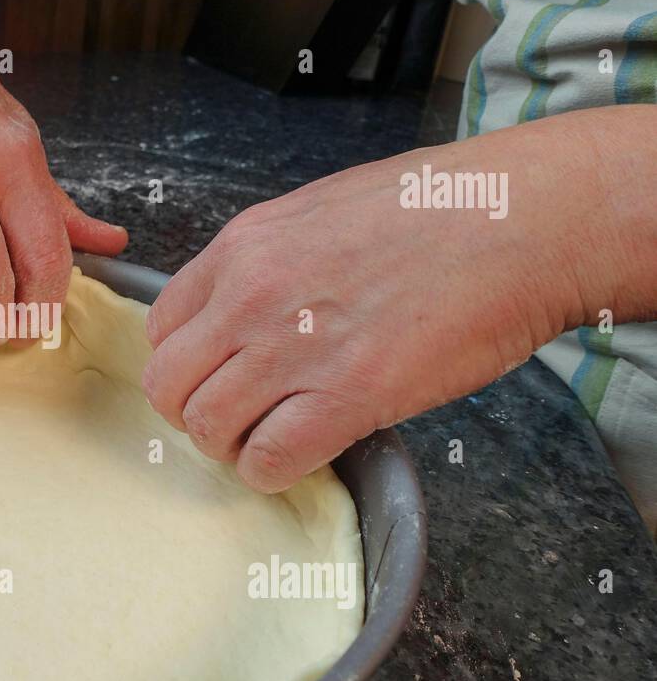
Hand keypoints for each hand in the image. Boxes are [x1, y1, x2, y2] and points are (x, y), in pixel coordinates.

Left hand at [142, 133, 601, 493]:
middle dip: (195, 412)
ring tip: (275, 437)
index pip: (161, 327)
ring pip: (209, 429)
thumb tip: (241, 306)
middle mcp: (250, 297)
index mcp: (241, 247)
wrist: (520, 219)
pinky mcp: (347, 396)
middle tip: (239, 417)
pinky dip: (274, 471)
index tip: (218, 375)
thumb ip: (268, 260)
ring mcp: (293, 348)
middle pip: (168, 386)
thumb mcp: (321, 211)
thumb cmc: (437, 209)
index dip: (186, 363)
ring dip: (234, 446)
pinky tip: (305, 454)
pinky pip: (269, 459)